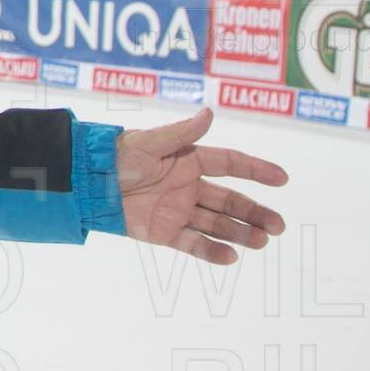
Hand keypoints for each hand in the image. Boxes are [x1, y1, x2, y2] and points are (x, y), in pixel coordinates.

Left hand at [115, 107, 288, 263]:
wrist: (87, 182)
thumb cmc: (116, 155)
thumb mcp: (149, 143)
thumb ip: (181, 133)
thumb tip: (210, 113)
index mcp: (188, 160)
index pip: (230, 164)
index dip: (256, 170)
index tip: (282, 178)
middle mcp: (188, 186)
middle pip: (230, 200)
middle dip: (256, 212)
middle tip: (279, 226)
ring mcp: (179, 210)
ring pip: (218, 224)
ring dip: (241, 233)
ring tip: (263, 241)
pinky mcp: (165, 232)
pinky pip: (193, 243)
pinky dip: (212, 251)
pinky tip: (232, 257)